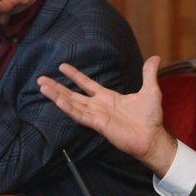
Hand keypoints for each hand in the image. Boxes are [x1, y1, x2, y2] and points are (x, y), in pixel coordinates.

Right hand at [37, 56, 177, 176]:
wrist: (152, 137)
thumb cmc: (150, 118)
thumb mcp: (150, 90)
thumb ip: (148, 74)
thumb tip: (155, 58)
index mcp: (108, 97)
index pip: (87, 84)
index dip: (75, 75)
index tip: (62, 66)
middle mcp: (99, 106)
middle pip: (73, 94)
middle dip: (57, 87)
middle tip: (41, 79)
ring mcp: (97, 116)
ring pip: (72, 103)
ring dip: (57, 95)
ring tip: (42, 87)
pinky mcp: (98, 125)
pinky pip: (80, 115)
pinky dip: (68, 108)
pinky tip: (57, 100)